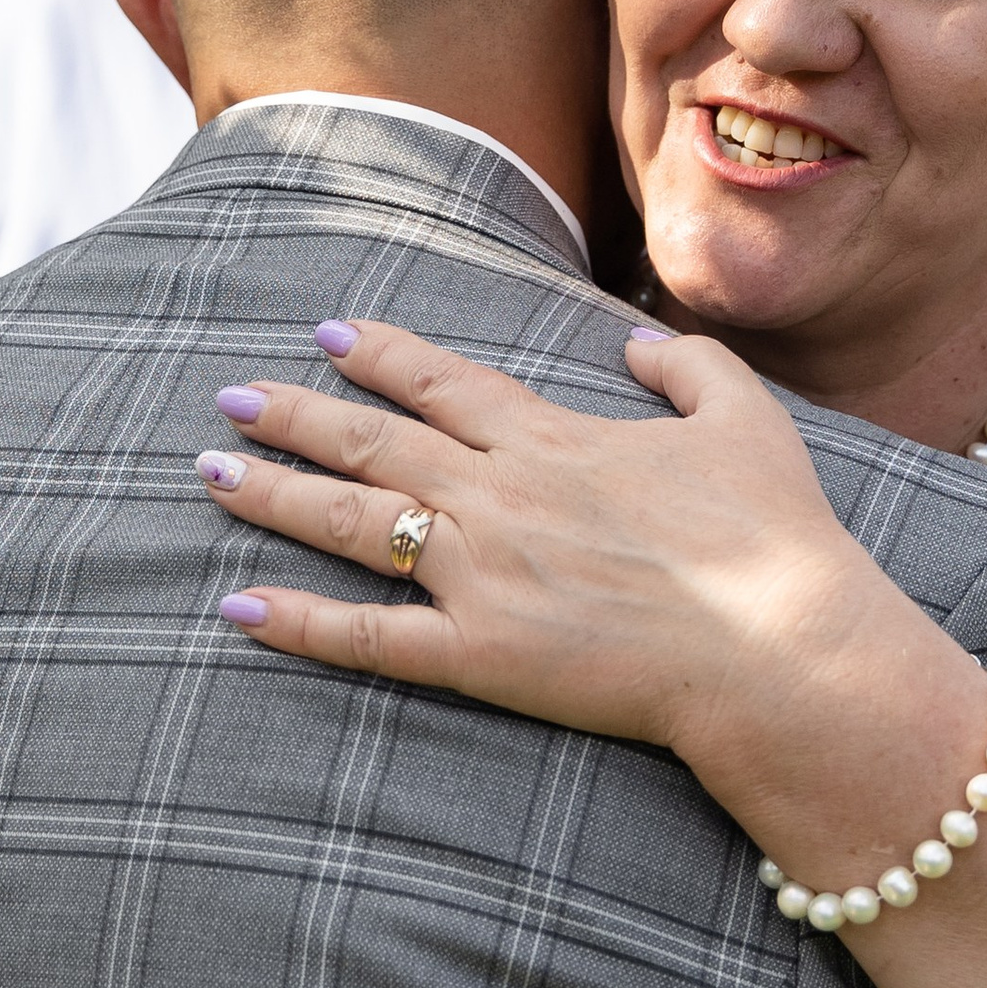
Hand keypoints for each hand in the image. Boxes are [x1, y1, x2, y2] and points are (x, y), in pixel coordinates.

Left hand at [195, 315, 896, 783]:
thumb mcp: (744, 419)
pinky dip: (299, 622)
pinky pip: (369, 637)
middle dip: (294, 415)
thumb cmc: (774, 537)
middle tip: (229, 396)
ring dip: (273, 495)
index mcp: (552, 437)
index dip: (380, 354)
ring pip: (352, 523)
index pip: (442, 382)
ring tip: (208, 472)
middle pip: (372, 443)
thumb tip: (634, 338)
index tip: (327, 334)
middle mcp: (499, 494)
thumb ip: (685, 365)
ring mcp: (483, 573)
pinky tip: (237, 608)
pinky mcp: (481, 653)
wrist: (778, 645)